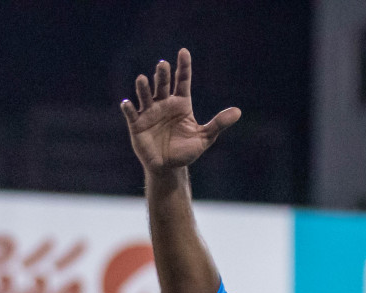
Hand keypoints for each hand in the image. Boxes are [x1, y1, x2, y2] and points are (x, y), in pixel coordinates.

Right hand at [121, 49, 240, 173]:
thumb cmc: (186, 150)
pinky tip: (127, 103)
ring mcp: (149, 113)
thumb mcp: (205, 137)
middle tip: (163, 65)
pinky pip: (131, 114)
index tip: (184, 52)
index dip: (183, 67)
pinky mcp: (137, 125)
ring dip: (143, 88)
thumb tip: (238, 112)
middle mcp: (164, 103)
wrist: (169, 167)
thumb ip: (219, 123)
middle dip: (163, 75)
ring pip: (146, 96)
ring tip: (143, 79)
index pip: (182, 81)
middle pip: (163, 85)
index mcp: (181, 103)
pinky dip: (128, 109)